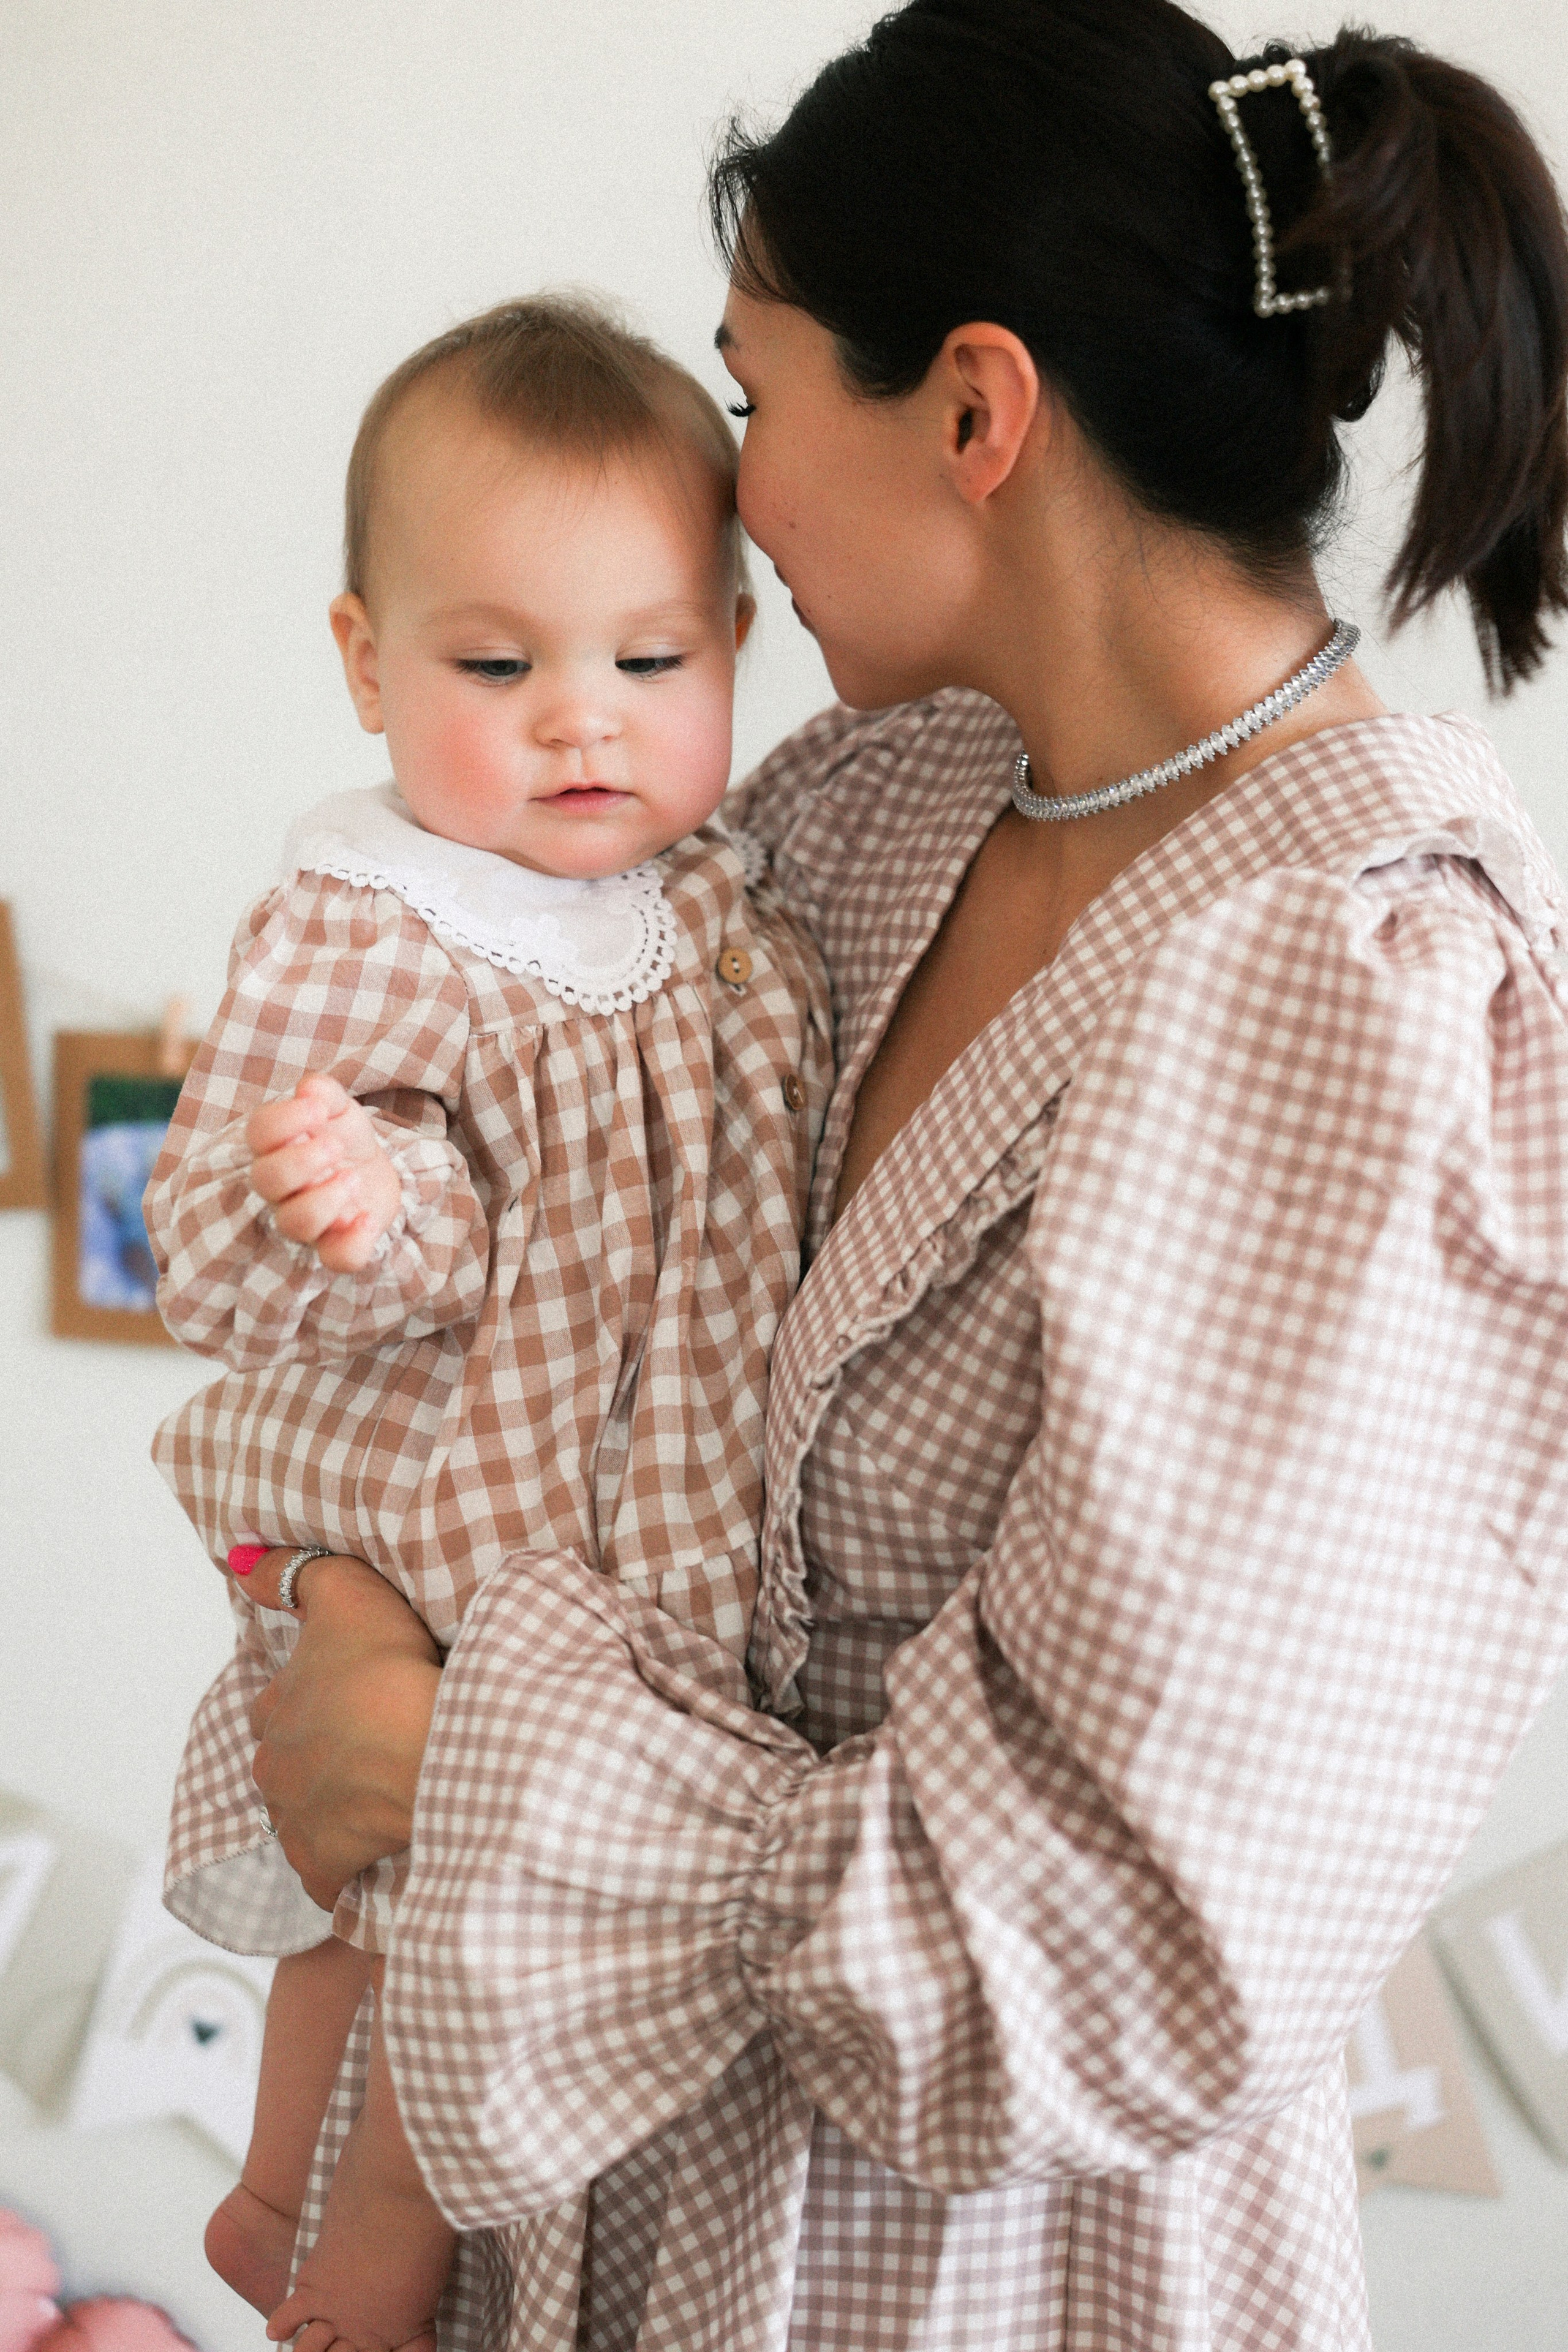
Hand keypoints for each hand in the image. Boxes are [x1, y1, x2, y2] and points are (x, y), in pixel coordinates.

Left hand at [246, 1552, 440, 1911]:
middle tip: (363, 1752)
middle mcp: (273, 1767)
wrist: (424, 1743)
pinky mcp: (323, 1864)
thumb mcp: (344, 1591)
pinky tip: (370, 1856)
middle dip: (313, 1762)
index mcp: (276, 1707)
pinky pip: (323, 1876)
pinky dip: (340, 1869)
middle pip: (283, 1766)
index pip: (275, 1706)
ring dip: (328, 1812)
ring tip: (373, 1802)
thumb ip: (291, 1573)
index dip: (309, 1701)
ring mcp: (295, 1820)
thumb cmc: (387, 1665)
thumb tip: (237, 1558)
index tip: (344, 1700)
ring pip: (300, 1819)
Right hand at [247, 1074, 403, 1272]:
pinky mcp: (337, 1245)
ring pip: (295, 1223)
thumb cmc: (343, 1139)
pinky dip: (353, 1242)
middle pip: (267, 1181)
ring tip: (352, 1178)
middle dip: (301, 1160)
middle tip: (335, 1146)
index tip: (316, 1108)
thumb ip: (324, 1093)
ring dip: (325, 1200)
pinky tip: (367, 1218)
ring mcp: (308, 1220)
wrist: (375, 1173)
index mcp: (277, 1147)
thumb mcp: (339, 1109)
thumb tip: (309, 1089)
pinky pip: (335, 1258)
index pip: (259, 1133)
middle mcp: (283, 1188)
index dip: (283, 1119)